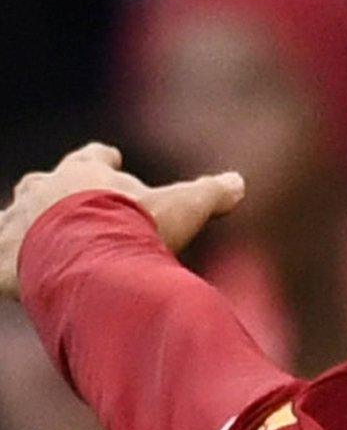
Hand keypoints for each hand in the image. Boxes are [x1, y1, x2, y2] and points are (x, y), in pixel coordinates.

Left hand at [0, 143, 244, 296]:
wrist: (86, 256)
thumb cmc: (132, 225)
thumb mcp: (183, 207)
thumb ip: (210, 193)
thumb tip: (239, 181)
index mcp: (84, 174)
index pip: (92, 157)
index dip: (102, 159)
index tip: (108, 155)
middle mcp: (44, 190)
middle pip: (43, 184)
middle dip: (52, 192)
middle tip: (61, 202)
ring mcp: (18, 221)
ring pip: (15, 218)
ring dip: (25, 227)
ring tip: (32, 240)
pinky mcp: (1, 255)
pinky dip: (3, 265)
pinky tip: (7, 275)